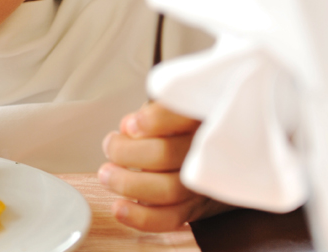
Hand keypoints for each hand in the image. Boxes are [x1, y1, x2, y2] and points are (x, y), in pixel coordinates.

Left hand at [98, 101, 231, 231]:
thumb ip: (153, 113)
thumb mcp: (175, 109)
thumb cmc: (185, 127)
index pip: (184, 115)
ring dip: (127, 183)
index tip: (131, 124)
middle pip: (165, 154)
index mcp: (203, 118)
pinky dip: (140, 217)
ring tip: (106, 173)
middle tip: (110, 145)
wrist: (220, 159)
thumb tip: (129, 127)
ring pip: (167, 189)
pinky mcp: (195, 208)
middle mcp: (208, 151)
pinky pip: (169, 219)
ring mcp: (203, 183)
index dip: (155, 120)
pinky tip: (119, 207)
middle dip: (126, 152)